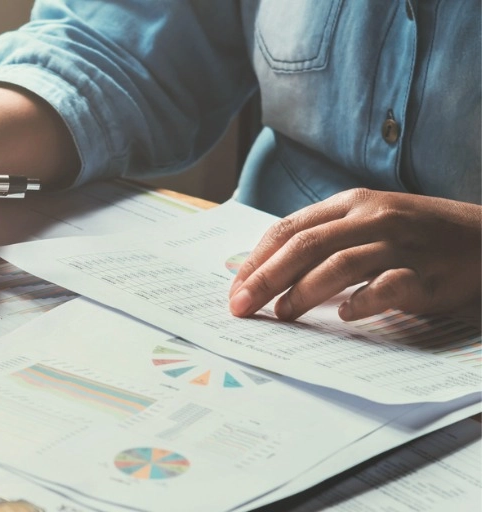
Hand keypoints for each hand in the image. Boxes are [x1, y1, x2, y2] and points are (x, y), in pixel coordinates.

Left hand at [228, 189, 481, 321]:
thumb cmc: (417, 236)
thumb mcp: (369, 222)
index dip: (257, 259)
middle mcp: (372, 218)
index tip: (235, 288)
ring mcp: (400, 244)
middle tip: (240, 306)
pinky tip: (343, 315)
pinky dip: (360, 301)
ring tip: (282, 314)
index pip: (289, 228)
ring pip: (338, 264)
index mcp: (351, 203)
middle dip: (265, 278)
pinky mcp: (426, 274)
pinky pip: (386, 287)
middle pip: (305, 245)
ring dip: (302, 292)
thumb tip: (270, 274)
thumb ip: (325, 240)